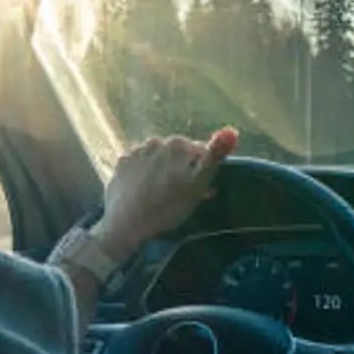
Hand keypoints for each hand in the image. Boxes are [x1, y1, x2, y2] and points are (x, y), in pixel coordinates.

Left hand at [91, 127, 238, 258]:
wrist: (127, 223)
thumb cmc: (168, 207)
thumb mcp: (198, 184)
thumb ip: (215, 156)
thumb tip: (232, 130)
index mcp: (179, 144)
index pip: (200, 152)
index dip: (203, 171)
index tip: (201, 190)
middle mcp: (156, 140)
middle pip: (177, 153)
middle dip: (182, 168)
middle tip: (182, 195)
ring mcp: (136, 150)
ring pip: (158, 157)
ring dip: (163, 169)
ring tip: (162, 194)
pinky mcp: (121, 162)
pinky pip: (140, 163)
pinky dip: (144, 172)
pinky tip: (145, 190)